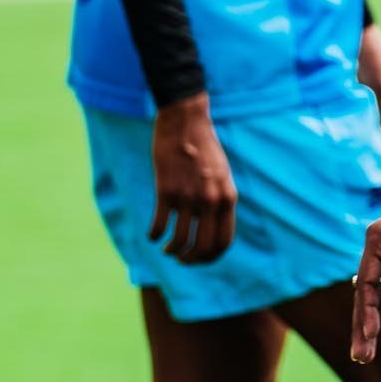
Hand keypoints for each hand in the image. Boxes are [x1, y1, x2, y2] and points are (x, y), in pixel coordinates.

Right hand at [150, 94, 236, 262]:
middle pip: (203, 248)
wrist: (185, 121)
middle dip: (191, 260)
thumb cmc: (203, 148)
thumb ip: (220, 199)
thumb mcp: (222, 175)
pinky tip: (152, 236)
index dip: (211, 257)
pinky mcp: (166, 190)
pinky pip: (160, 224)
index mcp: (227, 198)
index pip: (223, 242)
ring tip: (167, 249)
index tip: (199, 258)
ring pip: (180, 241)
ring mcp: (188, 196)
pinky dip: (154, 235)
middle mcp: (210, 201)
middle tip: (182, 259)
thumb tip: (212, 226)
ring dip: (173, 251)